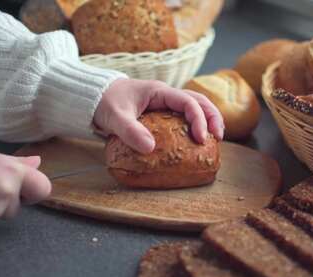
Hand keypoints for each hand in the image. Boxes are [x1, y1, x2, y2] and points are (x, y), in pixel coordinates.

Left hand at [94, 79, 223, 153]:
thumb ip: (130, 131)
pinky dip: (196, 125)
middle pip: (199, 100)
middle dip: (212, 117)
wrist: (93, 97)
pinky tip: (198, 140)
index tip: (200, 138)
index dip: (199, 119)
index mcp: (159, 92)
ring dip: (208, 119)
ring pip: (195, 106)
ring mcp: (165, 103)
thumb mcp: (114, 118)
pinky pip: (185, 116)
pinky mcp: (162, 113)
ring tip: (215, 138)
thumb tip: (150, 148)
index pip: (188, 101)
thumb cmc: (104, 103)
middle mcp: (166, 95)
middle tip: (218, 138)